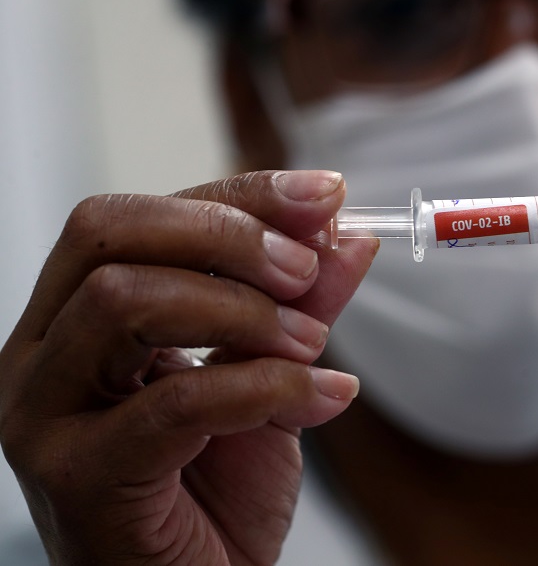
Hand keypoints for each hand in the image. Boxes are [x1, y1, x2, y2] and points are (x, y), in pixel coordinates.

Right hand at [0, 171, 377, 564]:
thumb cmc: (214, 490)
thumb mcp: (270, 373)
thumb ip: (302, 302)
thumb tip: (346, 234)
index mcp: (78, 315)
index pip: (141, 216)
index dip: (237, 195)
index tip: (324, 195)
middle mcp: (42, 352)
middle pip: (110, 234)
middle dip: (226, 235)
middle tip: (305, 268)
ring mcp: (45, 413)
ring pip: (125, 301)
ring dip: (244, 311)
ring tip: (313, 343)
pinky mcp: (77, 474)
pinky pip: (175, 402)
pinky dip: (267, 388)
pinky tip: (326, 397)